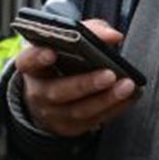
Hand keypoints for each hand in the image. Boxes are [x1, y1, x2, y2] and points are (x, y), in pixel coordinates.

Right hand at [15, 19, 139, 138]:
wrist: (51, 94)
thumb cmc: (62, 61)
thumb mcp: (69, 42)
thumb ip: (90, 31)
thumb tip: (114, 36)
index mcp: (32, 67)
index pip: (28, 62)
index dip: (37, 58)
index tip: (51, 52)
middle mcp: (37, 93)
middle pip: (58, 91)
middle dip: (85, 83)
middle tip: (110, 74)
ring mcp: (52, 114)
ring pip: (79, 110)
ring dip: (106, 99)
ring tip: (128, 86)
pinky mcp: (68, 128)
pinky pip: (93, 121)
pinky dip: (114, 108)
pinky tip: (130, 97)